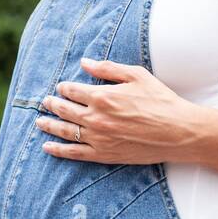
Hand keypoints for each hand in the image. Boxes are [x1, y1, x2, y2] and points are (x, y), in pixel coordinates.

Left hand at [35, 55, 197, 164]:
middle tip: (45, 102)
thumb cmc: (160, 100)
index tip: (62, 87)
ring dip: (49, 125)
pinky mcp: (104, 155)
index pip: (72, 90)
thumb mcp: (136, 75)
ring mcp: (98, 138)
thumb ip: (107, 69)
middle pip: (65, 110)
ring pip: (65, 131)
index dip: (64, 87)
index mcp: (102, 96)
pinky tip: (48, 147)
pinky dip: (58, 150)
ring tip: (39, 122)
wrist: (178, 131)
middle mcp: (95, 118)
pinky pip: (74, 153)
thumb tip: (84, 63)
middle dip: (52, 104)